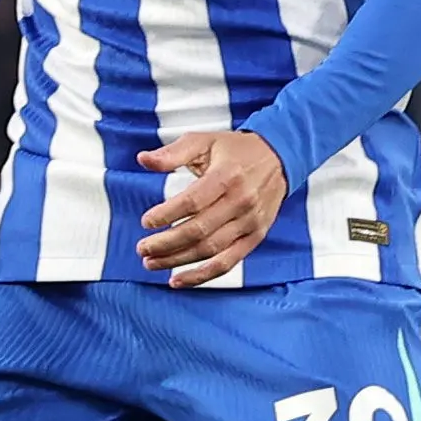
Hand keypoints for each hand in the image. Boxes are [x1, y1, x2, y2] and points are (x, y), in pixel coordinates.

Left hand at [136, 131, 284, 286]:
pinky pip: (228, 262)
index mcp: (227, 176)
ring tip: (151, 262)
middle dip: (166, 243)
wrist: (279, 157)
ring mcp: (250, 222)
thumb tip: (143, 160)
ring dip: (177, 261)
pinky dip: (202, 275)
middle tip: (142, 248)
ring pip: (210, 250)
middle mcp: (241, 201)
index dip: (167, 214)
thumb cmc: (236, 150)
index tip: (146, 221)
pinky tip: (178, 280)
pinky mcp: (255, 236)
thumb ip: (172, 153)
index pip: (193, 201)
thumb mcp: (204, 141)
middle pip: (199, 230)